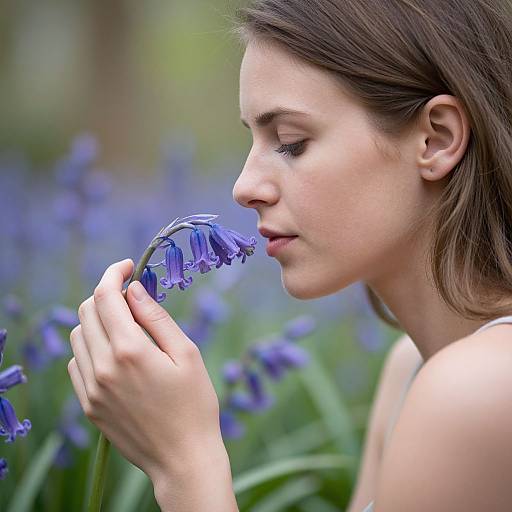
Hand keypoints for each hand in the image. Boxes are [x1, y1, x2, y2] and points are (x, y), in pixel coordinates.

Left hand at [67, 259, 225, 481]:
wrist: (182, 458)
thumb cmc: (195, 404)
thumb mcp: (186, 354)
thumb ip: (156, 318)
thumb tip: (134, 289)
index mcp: (130, 351)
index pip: (107, 296)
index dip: (114, 273)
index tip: (127, 266)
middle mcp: (103, 367)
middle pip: (87, 311)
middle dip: (106, 293)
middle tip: (131, 295)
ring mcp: (91, 389)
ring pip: (78, 335)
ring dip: (97, 319)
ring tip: (125, 326)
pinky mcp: (88, 405)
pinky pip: (77, 363)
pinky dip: (90, 347)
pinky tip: (114, 353)